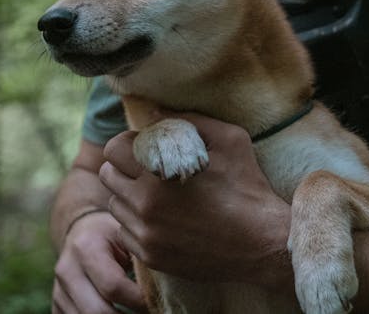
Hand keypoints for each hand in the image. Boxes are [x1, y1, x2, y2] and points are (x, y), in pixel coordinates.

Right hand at [52, 209, 147, 313]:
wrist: (82, 231)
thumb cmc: (112, 233)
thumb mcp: (126, 234)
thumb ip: (141, 255)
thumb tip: (162, 284)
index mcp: (87, 248)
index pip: (113, 286)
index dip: (138, 300)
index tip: (157, 301)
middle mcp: (67, 270)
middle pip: (96, 311)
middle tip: (149, 313)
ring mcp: (59, 290)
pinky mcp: (57, 305)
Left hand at [99, 113, 292, 289]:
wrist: (261, 242)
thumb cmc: (246, 184)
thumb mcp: (227, 139)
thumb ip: (187, 120)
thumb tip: (152, 111)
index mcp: (159, 173)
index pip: (114, 148)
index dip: (130, 142)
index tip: (147, 145)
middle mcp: (145, 206)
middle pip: (107, 175)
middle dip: (124, 165)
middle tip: (149, 167)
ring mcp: (146, 235)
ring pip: (114, 204)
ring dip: (129, 193)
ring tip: (157, 192)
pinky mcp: (151, 256)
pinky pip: (124, 232)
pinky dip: (136, 221)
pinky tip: (163, 216)